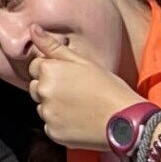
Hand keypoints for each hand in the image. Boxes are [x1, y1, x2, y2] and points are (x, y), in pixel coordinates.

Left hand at [28, 29, 149, 151]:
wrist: (127, 121)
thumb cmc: (109, 88)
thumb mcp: (84, 62)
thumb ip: (53, 46)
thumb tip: (32, 28)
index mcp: (49, 70)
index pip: (35, 66)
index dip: (53, 70)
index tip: (71, 77)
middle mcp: (43, 91)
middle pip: (36, 87)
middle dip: (51, 88)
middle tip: (77, 93)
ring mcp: (47, 113)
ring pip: (43, 107)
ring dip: (55, 107)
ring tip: (81, 107)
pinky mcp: (53, 132)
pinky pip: (51, 125)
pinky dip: (61, 124)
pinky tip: (80, 122)